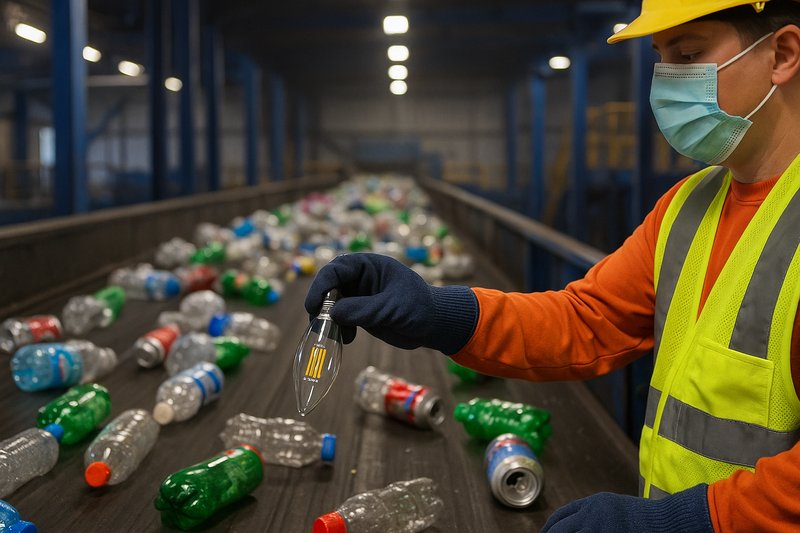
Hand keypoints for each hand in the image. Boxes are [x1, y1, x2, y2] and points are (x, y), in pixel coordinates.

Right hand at [304, 253, 476, 353]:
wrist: (434, 325)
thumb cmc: (419, 308)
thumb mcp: (393, 308)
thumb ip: (364, 309)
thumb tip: (333, 314)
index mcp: (370, 266)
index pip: (337, 268)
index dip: (322, 284)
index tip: (314, 305)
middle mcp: (361, 278)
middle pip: (329, 286)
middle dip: (321, 304)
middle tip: (317, 323)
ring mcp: (359, 296)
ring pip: (331, 304)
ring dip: (327, 320)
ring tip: (334, 336)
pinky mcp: (360, 313)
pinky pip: (340, 318)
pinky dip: (337, 329)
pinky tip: (347, 339)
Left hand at [541, 484, 711, 532]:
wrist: (667, 520)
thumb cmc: (645, 518)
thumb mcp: (615, 508)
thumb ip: (595, 515)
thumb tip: (577, 524)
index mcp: (593, 503)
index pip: (562, 514)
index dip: (551, 525)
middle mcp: (592, 514)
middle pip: (560, 529)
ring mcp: (598, 528)